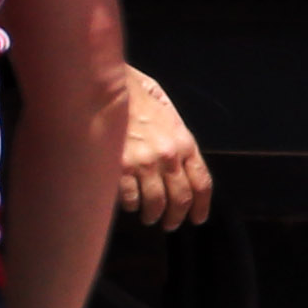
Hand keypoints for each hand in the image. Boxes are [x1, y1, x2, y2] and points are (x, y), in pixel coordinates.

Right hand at [116, 68, 209, 230]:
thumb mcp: (165, 108)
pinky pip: (129, 199)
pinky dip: (130, 205)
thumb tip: (178, 161)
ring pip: (155, 204)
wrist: (106, 84)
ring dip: (152, 215)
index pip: (202, 182)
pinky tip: (128, 203)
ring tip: (148, 217)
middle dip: (176, 217)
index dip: (201, 206)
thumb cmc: (133, 91)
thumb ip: (174, 135)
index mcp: (184, 140)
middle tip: (169, 224)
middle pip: (180, 199)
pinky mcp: (119, 168)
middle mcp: (168, 155)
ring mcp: (143, 163)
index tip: (197, 218)